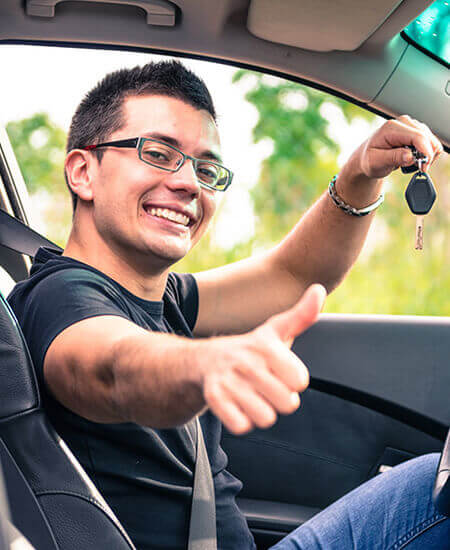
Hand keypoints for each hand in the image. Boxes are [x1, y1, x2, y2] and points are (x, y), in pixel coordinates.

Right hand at [200, 284, 326, 433]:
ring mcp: (229, 380)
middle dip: (279, 399)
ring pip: (266, 418)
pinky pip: (242, 426)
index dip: (293, 380)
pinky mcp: (214, 398)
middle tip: (265, 385)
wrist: (205, 360)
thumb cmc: (251, 349)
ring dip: (261, 412)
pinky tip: (237, 404)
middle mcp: (247, 361)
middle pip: (287, 403)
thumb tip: (319, 289)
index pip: (300, 382)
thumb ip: (302, 315)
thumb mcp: (276, 330)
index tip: (279, 371)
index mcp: (266, 346)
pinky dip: (242, 421)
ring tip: (252, 395)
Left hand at [343, 115, 443, 182]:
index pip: (418, 137)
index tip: (424, 167)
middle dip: (427, 155)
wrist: (366, 159)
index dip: (425, 153)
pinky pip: (430, 142)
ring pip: (431, 140)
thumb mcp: (376, 162)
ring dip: (427, 155)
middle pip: (427, 138)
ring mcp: (411, 126)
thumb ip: (393, 158)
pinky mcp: (416, 131)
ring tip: (413, 164)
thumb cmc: (368, 159)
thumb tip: (410, 156)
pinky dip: (426, 153)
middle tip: (417, 168)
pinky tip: (415, 159)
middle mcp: (403, 122)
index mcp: (391, 128)